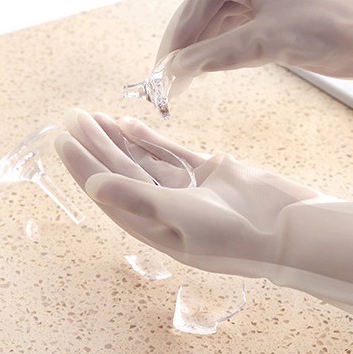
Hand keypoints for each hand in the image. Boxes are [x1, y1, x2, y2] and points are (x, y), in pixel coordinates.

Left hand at [55, 109, 352, 344]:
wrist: (290, 229)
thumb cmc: (238, 236)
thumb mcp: (184, 221)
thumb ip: (139, 200)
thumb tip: (94, 187)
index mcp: (152, 226)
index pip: (108, 191)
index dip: (83, 166)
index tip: (62, 141)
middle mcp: (163, 208)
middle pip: (120, 171)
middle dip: (96, 145)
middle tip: (72, 118)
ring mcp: (186, 189)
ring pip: (141, 159)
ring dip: (117, 138)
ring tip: (91, 116)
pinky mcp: (207, 172)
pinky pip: (169, 153)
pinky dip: (149, 138)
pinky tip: (127, 123)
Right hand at [155, 0, 352, 93]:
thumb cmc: (334, 22)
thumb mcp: (268, 39)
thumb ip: (218, 54)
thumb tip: (178, 69)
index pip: (198, 3)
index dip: (176, 38)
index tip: (159, 70)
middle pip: (206, 13)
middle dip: (186, 46)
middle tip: (165, 82)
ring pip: (221, 25)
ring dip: (203, 52)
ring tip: (182, 81)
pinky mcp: (280, 15)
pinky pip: (241, 33)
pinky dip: (224, 52)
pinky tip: (210, 69)